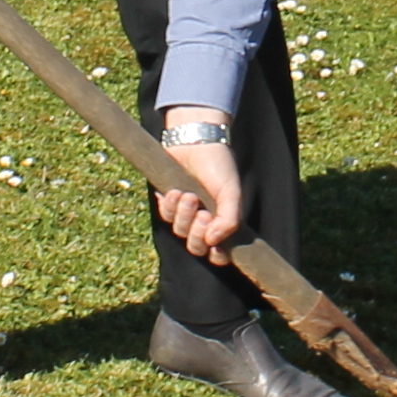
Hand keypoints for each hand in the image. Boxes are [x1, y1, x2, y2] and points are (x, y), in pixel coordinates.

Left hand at [150, 108, 241, 268]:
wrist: (195, 140)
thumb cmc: (218, 165)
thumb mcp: (231, 192)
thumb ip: (229, 219)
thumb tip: (212, 242)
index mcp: (221, 222)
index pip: (218, 254)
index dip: (216, 255)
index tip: (215, 245)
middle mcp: (203, 222)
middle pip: (196, 247)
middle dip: (197, 233)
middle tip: (203, 213)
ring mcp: (185, 214)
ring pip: (179, 232)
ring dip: (183, 216)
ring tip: (189, 195)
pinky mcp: (168, 203)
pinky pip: (165, 216)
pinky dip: (170, 206)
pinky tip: (175, 192)